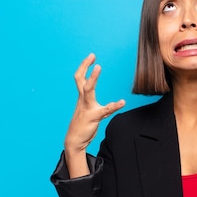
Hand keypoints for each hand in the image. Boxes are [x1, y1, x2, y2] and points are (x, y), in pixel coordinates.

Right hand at [64, 53, 124, 175]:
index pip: (80, 78)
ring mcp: (87, 108)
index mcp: (82, 97)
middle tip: (92, 55)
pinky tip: (122, 102)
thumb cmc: (82, 124)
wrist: (74, 140)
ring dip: (93, 79)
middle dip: (84, 66)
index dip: (84, 67)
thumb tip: (101, 96)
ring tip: (98, 68)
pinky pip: (104, 110)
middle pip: (80, 80)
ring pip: (88, 90)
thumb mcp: (88, 109)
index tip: (91, 57)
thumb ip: (93, 101)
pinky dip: (113, 105)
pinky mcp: (93, 117)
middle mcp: (83, 100)